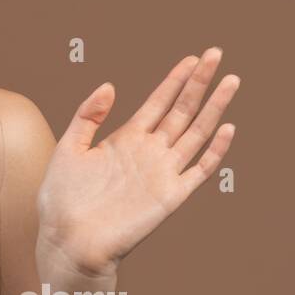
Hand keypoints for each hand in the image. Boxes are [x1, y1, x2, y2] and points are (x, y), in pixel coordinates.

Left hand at [35, 46, 240, 282]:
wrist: (68, 240)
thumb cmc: (63, 199)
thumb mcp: (68, 148)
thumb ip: (88, 116)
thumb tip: (110, 85)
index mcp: (126, 139)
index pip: (158, 102)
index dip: (175, 79)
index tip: (193, 58)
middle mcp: (149, 152)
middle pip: (181, 110)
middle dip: (199, 82)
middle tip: (216, 54)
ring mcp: (162, 173)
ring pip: (195, 133)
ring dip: (214, 107)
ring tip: (231, 80)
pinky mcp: (170, 197)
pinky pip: (199, 170)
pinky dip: (214, 150)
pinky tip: (226, 128)